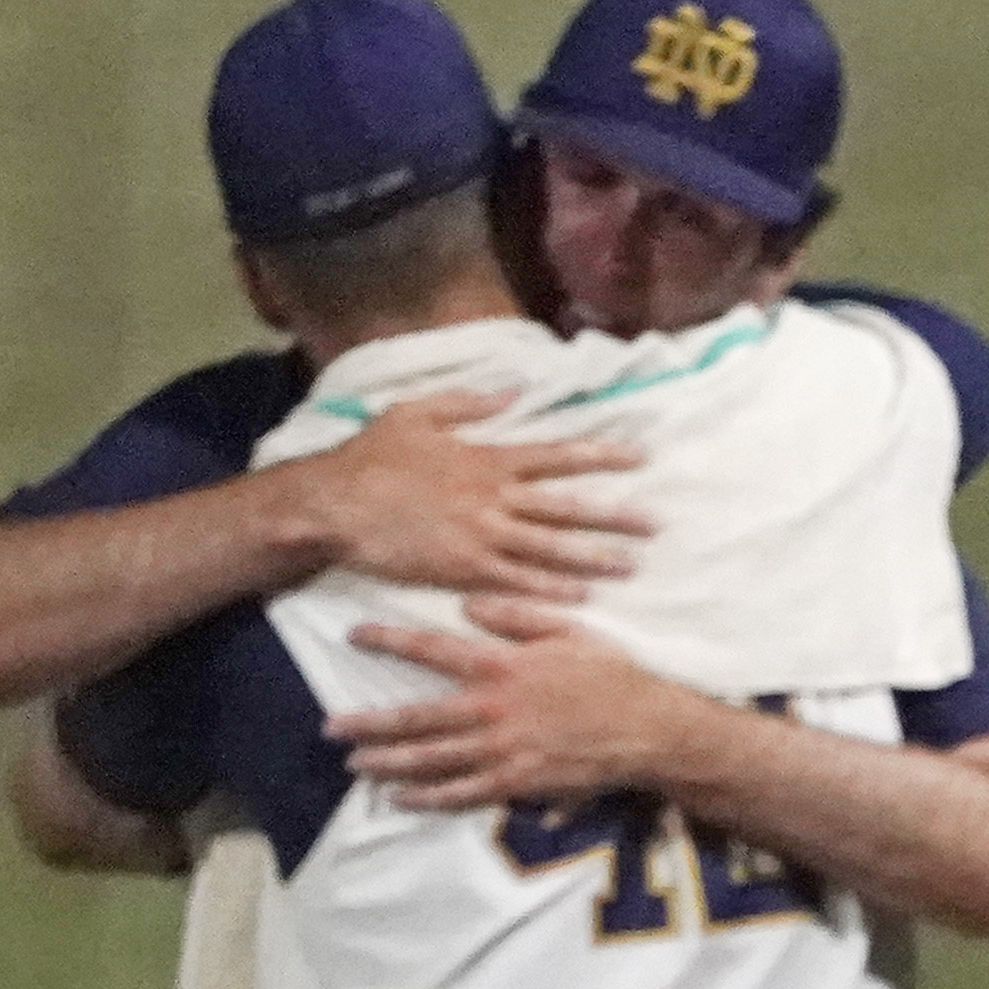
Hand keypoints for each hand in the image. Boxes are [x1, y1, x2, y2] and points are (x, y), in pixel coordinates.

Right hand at [289, 390, 647, 605]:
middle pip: (566, 506)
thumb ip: (467, 403)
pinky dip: (550, 588)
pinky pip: (517, 581)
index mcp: (485, 458)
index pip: (556, 455)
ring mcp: (479, 535)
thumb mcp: (415, 412)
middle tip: (656, 524)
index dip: (600, 455)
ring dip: (593, 557)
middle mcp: (491, 497)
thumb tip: (513, 391)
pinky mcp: (462, 569)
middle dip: (614, 514)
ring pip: (549, 548)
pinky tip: (582, 597)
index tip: (640, 456)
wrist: (332, 505)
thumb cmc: (369, 458)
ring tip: (631, 566)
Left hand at [332, 598, 706, 807]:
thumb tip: (468, 603)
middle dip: (371, 722)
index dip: (389, 641)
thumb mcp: (568, 630)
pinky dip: (430, 797)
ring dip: (390, 763)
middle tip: (331, 727)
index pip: (433, 650)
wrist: (649, 728)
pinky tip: (401, 799)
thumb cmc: (611, 675)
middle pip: (419, 717)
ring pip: (434, 760)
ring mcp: (504, 751)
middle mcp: (494, 711)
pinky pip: (465, 793)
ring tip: (356, 764)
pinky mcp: (519, 782)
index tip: (353, 635)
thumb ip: (516, 614)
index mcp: (503, 666)